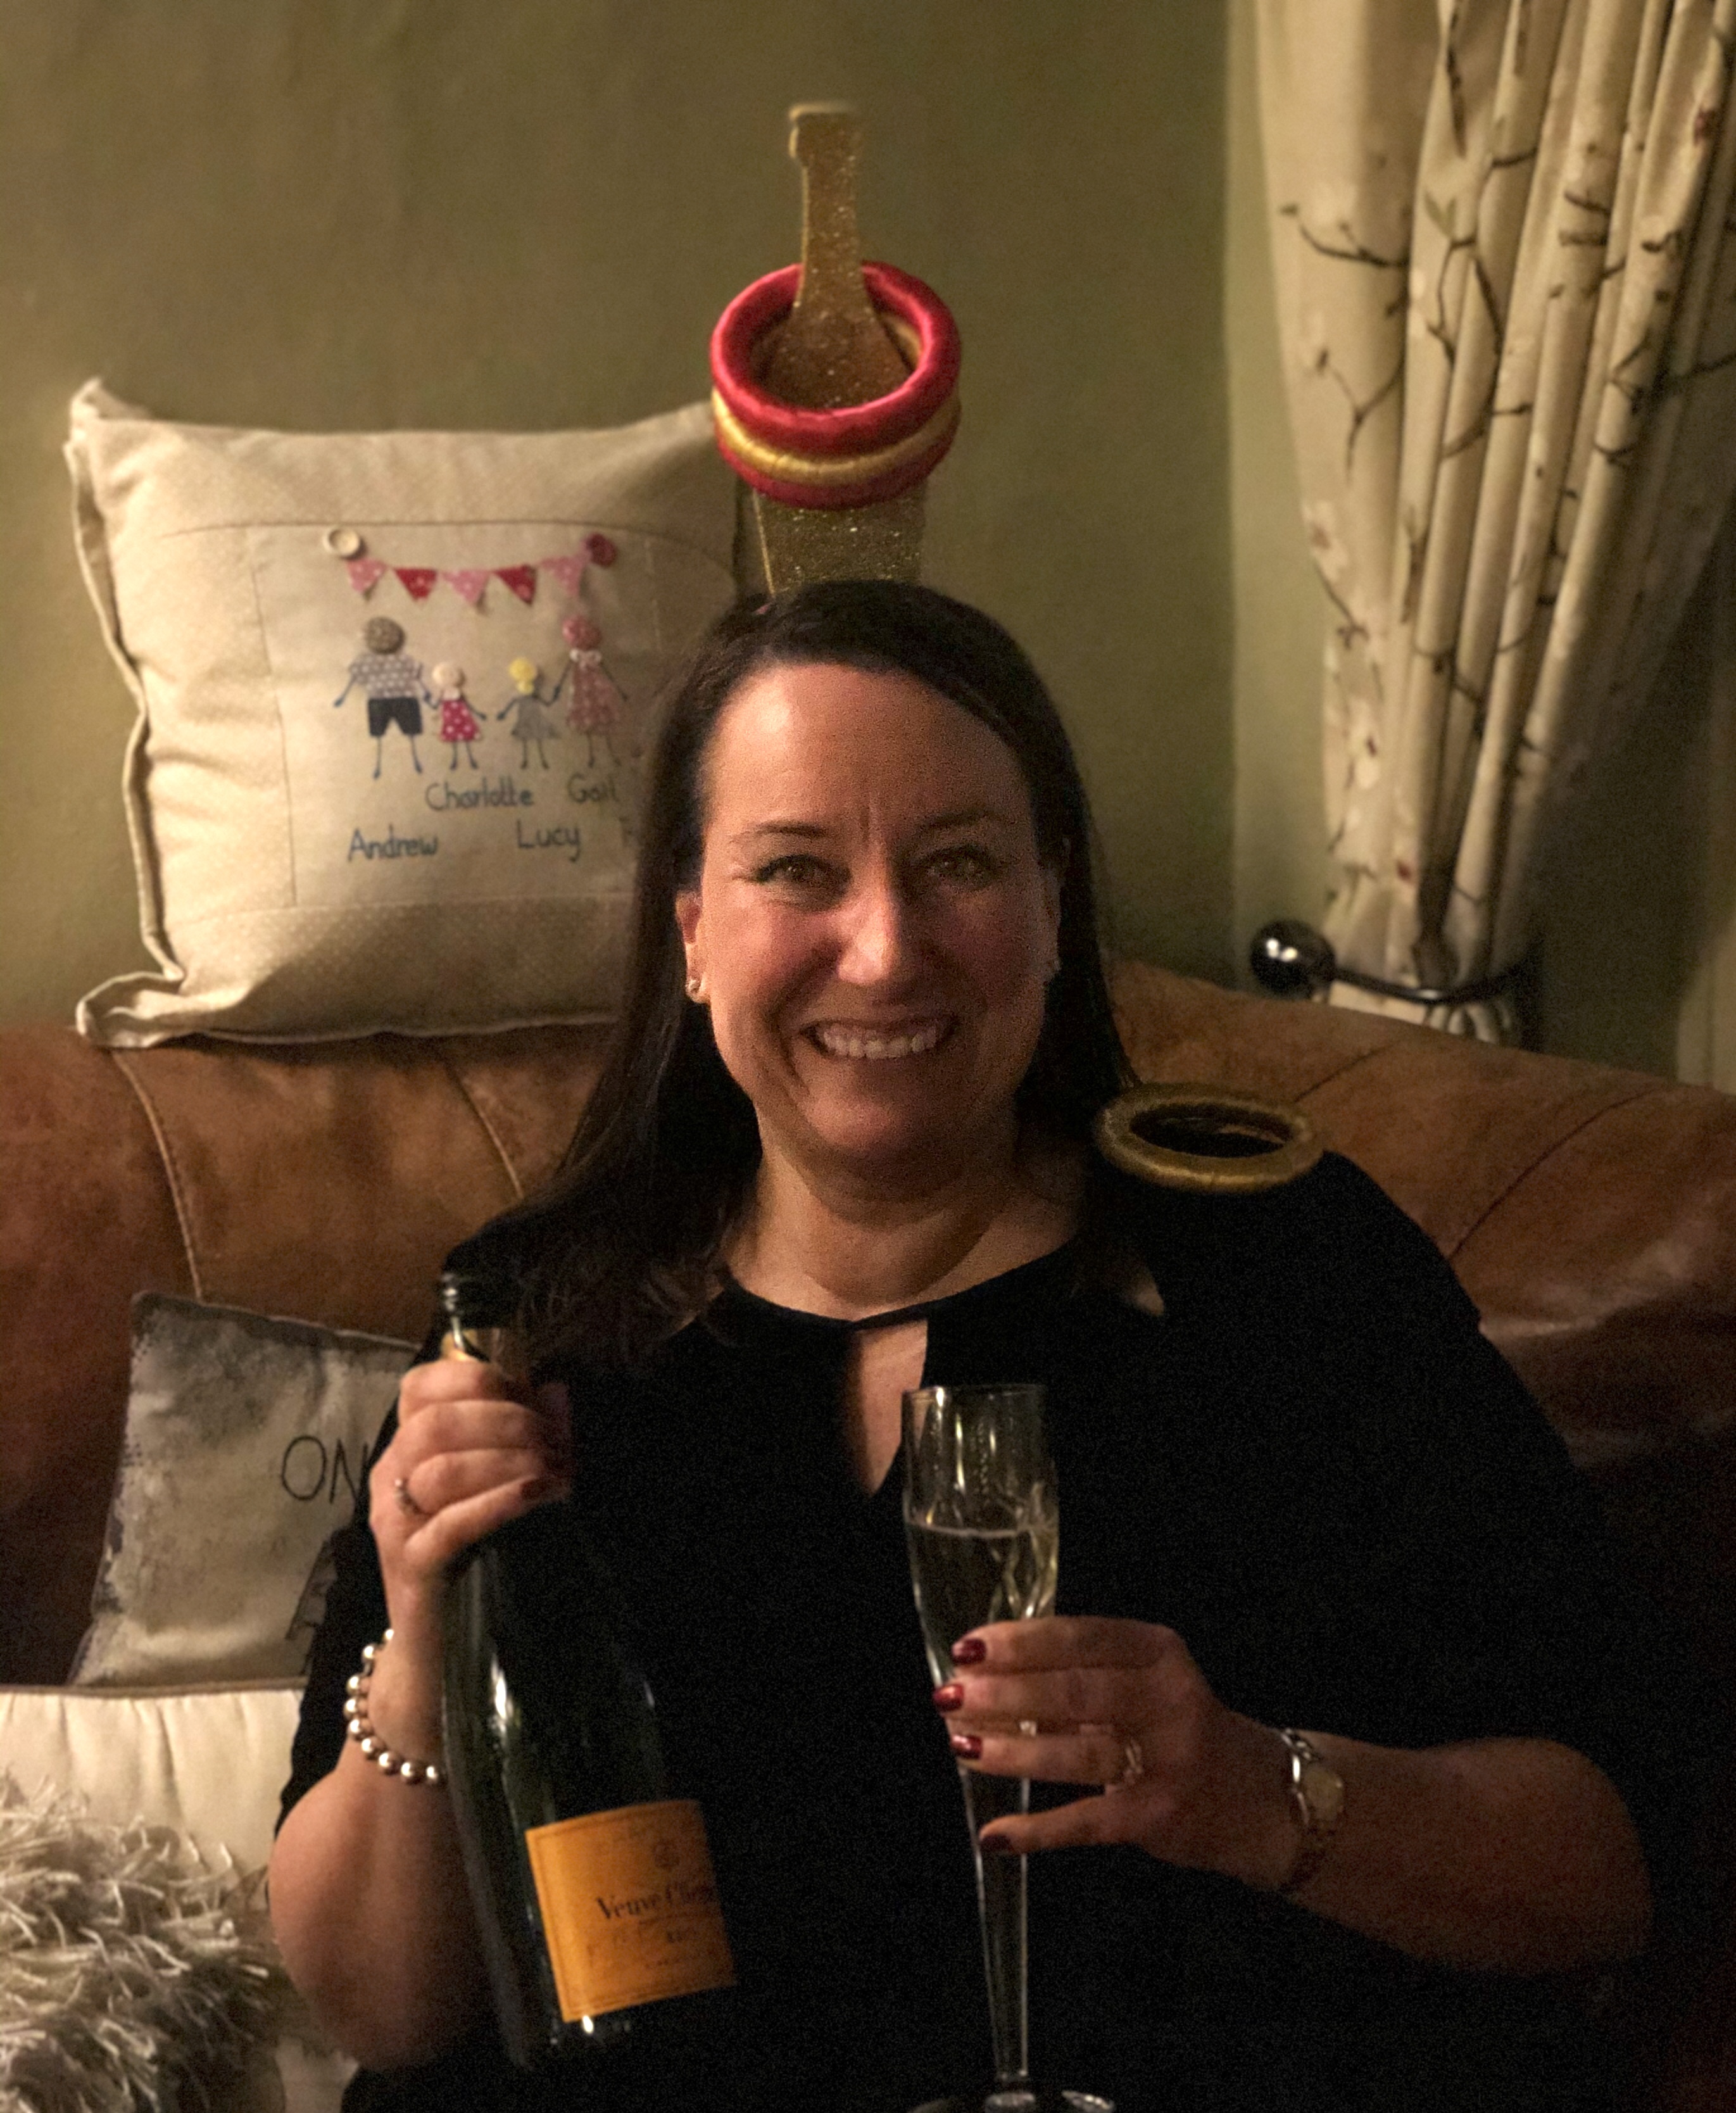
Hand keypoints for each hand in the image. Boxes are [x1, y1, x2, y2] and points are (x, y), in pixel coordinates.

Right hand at [371, 1357, 571, 1639]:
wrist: (441, 1647)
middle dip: (507, 1421)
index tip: (527, 1395)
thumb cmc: (475, 1555)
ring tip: (554, 1470)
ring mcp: (395, 1523)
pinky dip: (496, 1502)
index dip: (477, 1379)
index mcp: (405, 1447)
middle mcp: (389, 1477)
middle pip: (436, 1423)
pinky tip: (535, 1494)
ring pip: (442, 1469)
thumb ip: (527, 1435)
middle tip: (555, 1442)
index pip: (419, 1387)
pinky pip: (449, 1524)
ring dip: (508, 1460)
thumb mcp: (499, 1485)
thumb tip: (556, 1391)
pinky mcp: (411, 1566)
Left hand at [934, 1616, 1296, 1888]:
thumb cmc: (1180, 1726)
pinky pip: (1086, 1822)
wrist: (1261, 1798)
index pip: (1081, 1636)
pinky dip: (1037, 1830)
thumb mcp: (1146, 1680)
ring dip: (1012, 1752)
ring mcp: (1168, 1761)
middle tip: (950, 1695)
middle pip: (1074, 1692)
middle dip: (1004, 1694)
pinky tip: (995, 1834)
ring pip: (1077, 1754)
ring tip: (961, 1746)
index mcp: (1158, 1652)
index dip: (1021, 1641)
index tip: (967, 1645)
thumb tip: (987, 1672)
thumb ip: (1082, 1671)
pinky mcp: (1158, 1818)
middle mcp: (1168, 1699)